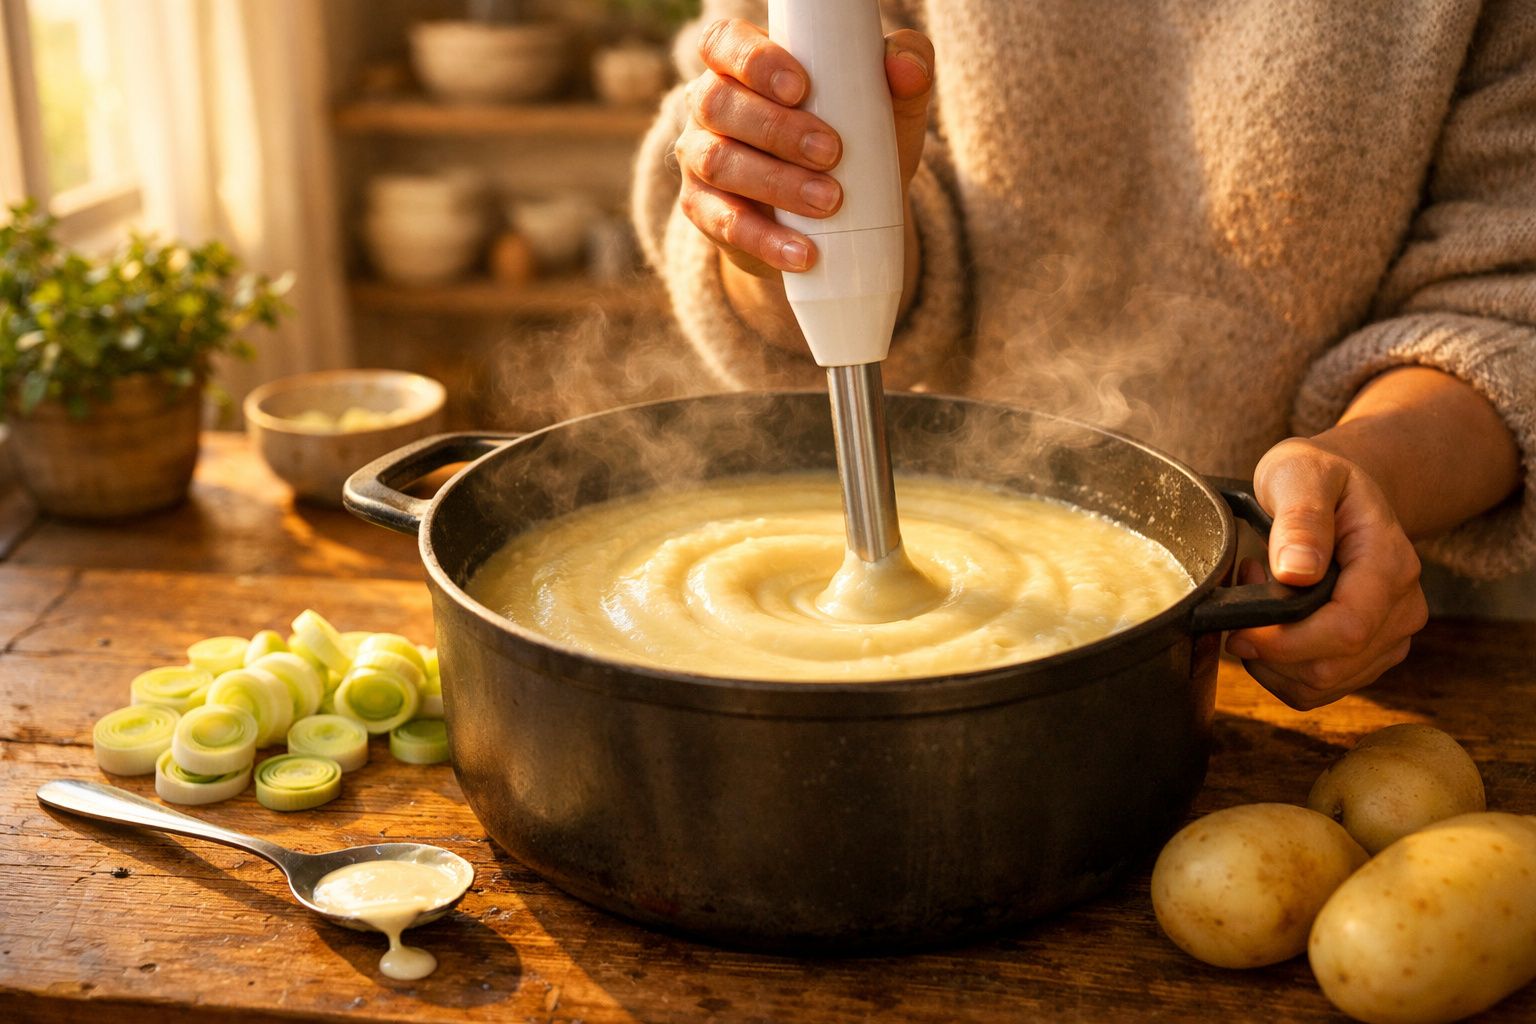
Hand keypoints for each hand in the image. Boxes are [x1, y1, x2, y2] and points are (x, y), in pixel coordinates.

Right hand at [676, 18, 933, 276]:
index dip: (753, 60)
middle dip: (776, 129)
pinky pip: (723, 224)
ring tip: (829, 202)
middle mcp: (709, 104)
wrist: (841, 216)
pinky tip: (802, 253)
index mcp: (740, 62)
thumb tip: (906, 68)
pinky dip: (766, 241)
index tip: (801, 86)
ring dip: (776, 184)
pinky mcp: (704, 212)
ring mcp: (700, 158)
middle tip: (831, 152)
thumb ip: (904, 69)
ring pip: (719, 163)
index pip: (724, 43)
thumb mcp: (885, 103)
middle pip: (718, 103)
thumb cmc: (855, 138)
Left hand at [1225, 438, 1428, 709]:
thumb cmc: (1317, 478)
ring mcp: (1389, 636)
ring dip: (1270, 659)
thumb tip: (1296, 570)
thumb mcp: (1301, 475)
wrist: (1342, 490)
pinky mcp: (1368, 655)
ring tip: (1256, 600)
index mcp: (1390, 564)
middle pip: (1330, 668)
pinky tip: (1269, 625)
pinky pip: (1317, 688)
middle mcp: (1401, 608)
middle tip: (1244, 590)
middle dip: (1269, 648)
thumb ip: (1300, 519)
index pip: (1347, 629)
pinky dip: (1280, 668)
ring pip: (1319, 685)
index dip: (1286, 642)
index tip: (1239, 628)